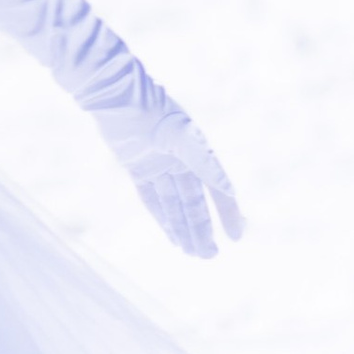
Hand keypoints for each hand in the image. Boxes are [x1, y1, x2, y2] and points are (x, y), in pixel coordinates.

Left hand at [94, 100, 244, 259]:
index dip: (227, 214)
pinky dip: (162, 217)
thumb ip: (206, 164)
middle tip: (209, 256)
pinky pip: (152, 198)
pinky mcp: (137, 167)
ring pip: (174, 204)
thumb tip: (229, 191)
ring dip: (183, 228)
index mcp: (198, 152)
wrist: (117, 97)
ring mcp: (159, 164)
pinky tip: (171, 236)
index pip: (217, 190)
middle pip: (194, 203)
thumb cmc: (154, 112)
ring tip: (192, 253)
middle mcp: (180, 160)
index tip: (235, 238)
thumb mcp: (184, 139)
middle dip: (201, 230)